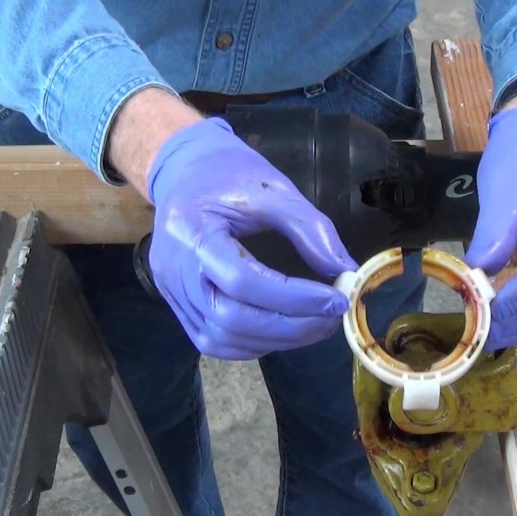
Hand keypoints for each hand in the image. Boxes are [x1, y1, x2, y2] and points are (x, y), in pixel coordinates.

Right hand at [146, 117, 358, 359]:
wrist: (183, 171)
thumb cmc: (227, 173)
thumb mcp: (274, 189)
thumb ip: (310, 229)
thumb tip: (345, 271)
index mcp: (192, 231)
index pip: (242, 280)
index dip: (294, 298)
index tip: (336, 299)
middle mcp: (174, 270)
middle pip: (231, 319)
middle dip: (289, 327)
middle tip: (332, 318)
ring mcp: (171, 293)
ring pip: (221, 339)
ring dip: (275, 341)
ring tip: (314, 325)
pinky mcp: (177, 306)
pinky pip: (212, 340)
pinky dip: (252, 344)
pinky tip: (282, 330)